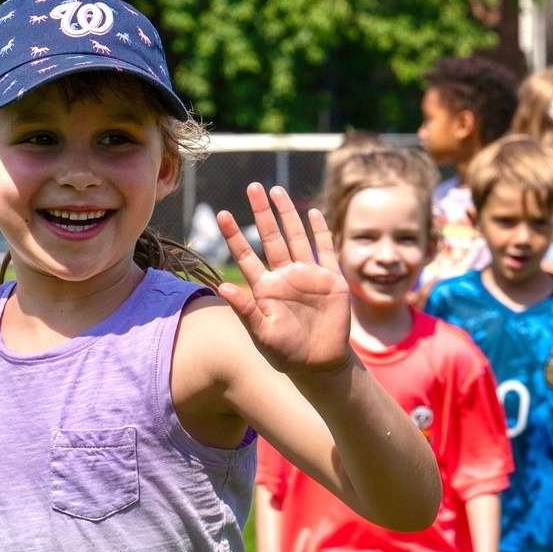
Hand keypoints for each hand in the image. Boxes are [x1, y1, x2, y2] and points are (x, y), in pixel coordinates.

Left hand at [216, 183, 351, 380]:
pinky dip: (320, 231)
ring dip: (287, 214)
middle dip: (262, 212)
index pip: (246, 255)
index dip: (234, 235)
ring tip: (276, 191)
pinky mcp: (330, 280)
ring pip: (296, 237)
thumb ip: (245, 310)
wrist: (320, 364)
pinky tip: (312, 212)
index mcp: (265, 288)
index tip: (222, 214)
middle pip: (272, 237)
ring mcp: (308, 276)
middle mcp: (285, 276)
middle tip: (253, 187)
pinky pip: (325, 250)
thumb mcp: (261, 334)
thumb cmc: (287, 353)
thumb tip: (222, 286)